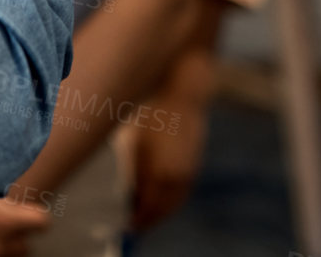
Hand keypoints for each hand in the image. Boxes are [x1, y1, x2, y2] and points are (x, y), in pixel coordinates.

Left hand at [129, 92, 207, 229]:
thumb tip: (128, 195)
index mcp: (159, 174)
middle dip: (149, 219)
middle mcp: (178, 178)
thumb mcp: (130, 143)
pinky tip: (157, 197)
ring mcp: (189, 172)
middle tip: (133, 224)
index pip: (149, 210)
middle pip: (163, 210)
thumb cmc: (147, 114)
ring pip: (175, 202)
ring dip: (160, 210)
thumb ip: (131, 172)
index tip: (125, 226)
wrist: (180, 94)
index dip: (137, 220)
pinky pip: (182, 191)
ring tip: (142, 212)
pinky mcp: (194, 165)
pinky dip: (170, 199)